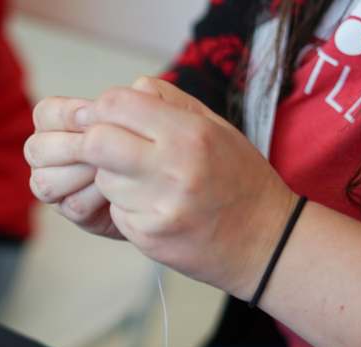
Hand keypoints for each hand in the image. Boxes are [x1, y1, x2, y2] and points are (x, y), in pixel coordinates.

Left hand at [26, 77, 297, 298]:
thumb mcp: (215, 127)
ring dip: (113, 177)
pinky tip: (153, 208)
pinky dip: (125, 207)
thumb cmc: (238, 178)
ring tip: (145, 181)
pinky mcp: (148, 237)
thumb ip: (168, 103)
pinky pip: (115, 210)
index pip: (117, 104)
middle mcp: (174, 169)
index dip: (102, 108)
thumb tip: (126, 90)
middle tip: (108, 148)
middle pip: (96, 143)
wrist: (266, 242)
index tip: (106, 117)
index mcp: (190, 133)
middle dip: (94, 142)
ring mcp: (158, 207)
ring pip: (103, 179)